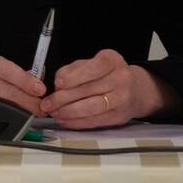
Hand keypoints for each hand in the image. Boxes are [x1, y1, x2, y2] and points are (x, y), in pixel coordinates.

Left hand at [40, 48, 174, 127]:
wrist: (136, 90)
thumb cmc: (106, 74)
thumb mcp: (90, 63)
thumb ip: (72, 70)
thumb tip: (57, 83)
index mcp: (111, 61)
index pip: (92, 68)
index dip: (73, 77)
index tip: (58, 83)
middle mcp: (121, 79)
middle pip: (88, 90)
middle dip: (63, 98)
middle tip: (47, 104)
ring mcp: (122, 99)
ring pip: (91, 108)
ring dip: (68, 112)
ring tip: (54, 113)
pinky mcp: (119, 116)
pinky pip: (95, 121)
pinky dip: (77, 122)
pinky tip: (65, 120)